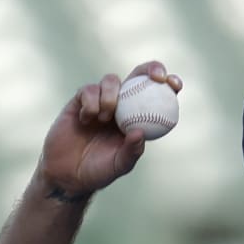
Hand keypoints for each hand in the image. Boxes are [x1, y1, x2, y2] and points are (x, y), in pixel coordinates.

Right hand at [38, 61, 183, 196]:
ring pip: (111, 80)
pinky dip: (90, 102)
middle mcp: (121, 105)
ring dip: (111, 95)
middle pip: (138, 76)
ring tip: (105, 117)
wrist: (68, 174)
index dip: (168, 85)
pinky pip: (88, 90)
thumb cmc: (98, 171)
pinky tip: (87, 118)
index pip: (156, 95)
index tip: (175, 85)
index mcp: (136, 118)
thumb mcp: (120, 165)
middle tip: (157, 77)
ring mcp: (100, 100)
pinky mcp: (79, 100)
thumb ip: (132, 151)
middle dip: (150, 69)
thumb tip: (140, 132)